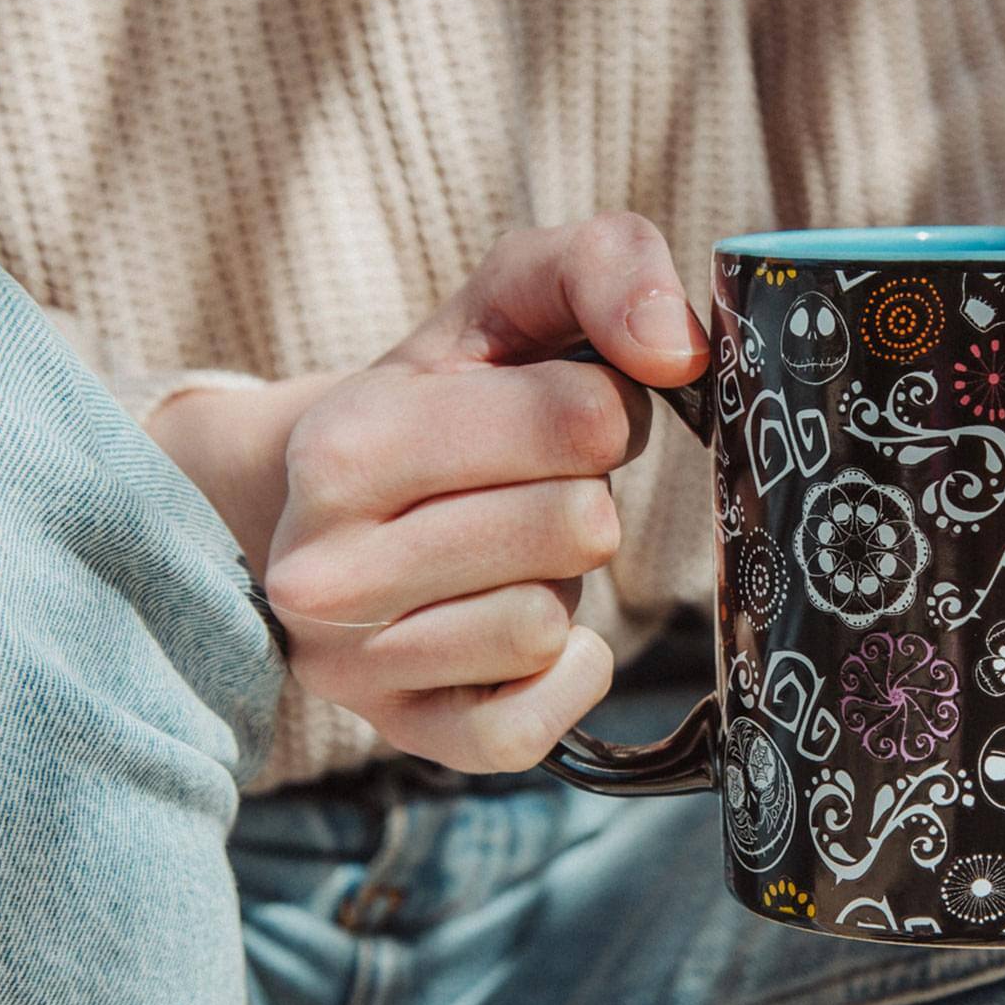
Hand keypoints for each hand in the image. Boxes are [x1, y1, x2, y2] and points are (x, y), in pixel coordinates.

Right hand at [155, 215, 708, 771]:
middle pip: (579, 526)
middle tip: (526, 490)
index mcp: (347, 442)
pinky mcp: (411, 739)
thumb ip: (604, 265)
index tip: (548, 415)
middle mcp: (325, 566)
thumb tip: (678, 348)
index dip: (602, 411)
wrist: (329, 507)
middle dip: (582, 497)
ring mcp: (357, 667)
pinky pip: (537, 725)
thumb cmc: (451, 395)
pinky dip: (565, 673)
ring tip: (504, 554)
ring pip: (552, 624)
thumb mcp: (511, 297)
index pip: (584, 419)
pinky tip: (530, 632)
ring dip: (562, 584)